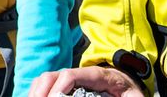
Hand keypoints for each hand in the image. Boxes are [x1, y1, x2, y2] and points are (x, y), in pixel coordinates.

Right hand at [29, 65, 144, 96]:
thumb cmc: (130, 91)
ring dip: (36, 93)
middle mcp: (79, 74)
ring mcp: (70, 77)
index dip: (59, 87)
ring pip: (45, 79)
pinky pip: (45, 85)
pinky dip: (37, 93)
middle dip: (40, 92)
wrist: (127, 82)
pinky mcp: (65, 84)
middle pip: (52, 76)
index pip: (71, 75)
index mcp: (97, 76)